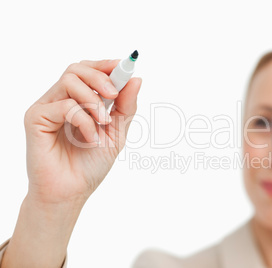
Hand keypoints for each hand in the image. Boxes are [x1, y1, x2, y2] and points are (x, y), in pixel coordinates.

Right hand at [24, 59, 141, 205]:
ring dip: (93, 101)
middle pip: (76, 69)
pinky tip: (90, 139)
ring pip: (69, 81)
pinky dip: (84, 121)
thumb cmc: (90, 165)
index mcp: (78, 101)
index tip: (125, 65)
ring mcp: (46, 108)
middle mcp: (60, 100)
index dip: (106, 65)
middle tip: (114, 95)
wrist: (71, 193)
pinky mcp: (35, 119)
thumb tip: (136, 78)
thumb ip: (125, 106)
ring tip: (104, 123)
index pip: (88, 71)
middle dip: (100, 77)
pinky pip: (64, 106)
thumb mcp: (117, 132)